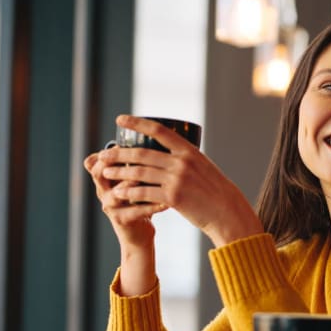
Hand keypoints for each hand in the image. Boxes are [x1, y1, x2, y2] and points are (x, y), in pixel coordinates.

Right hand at [83, 148, 165, 250]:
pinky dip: (151, 206)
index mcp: (106, 179)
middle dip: (114, 162)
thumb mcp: (136, 181)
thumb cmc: (141, 202)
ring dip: (132, 183)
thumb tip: (153, 135)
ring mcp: (111, 207)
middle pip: (99, 173)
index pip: (96, 161)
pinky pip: (135, 211)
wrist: (140, 234)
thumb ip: (138, 163)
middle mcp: (104, 191)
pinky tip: (166, 202)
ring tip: (150, 178)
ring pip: (117, 192)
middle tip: (135, 155)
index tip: (122, 141)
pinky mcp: (122, 221)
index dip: (106, 151)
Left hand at [98, 115, 264, 246]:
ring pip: (139, 173)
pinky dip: (129, 192)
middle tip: (103, 154)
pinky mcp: (173, 197)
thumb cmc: (214, 191)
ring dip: (119, 172)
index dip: (137, 122)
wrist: (227, 212)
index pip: (158, 130)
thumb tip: (166, 153)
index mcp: (189, 150)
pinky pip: (144, 192)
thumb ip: (184, 159)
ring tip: (105, 172)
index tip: (120, 119)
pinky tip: (118, 193)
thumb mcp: (202, 167)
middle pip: (142, 153)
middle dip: (119, 153)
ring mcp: (177, 179)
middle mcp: (182, 162)